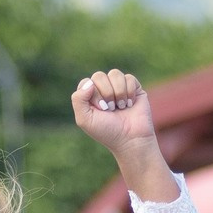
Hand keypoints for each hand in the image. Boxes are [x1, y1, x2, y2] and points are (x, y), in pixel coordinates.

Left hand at [73, 69, 179, 199]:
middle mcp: (103, 89)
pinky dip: (129, 92)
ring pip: (115, 74)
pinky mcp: (134, 87)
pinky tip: (130, 104)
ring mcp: (118, 87)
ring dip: (118, 92)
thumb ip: (78, 99)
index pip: (87, 82)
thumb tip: (89, 82)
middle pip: (99, 76)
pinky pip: (129, 78)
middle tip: (110, 109)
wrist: (130, 139)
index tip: (101, 109)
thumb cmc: (106, 131)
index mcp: (89, 96)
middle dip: (106, 93)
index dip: (93, 94)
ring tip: (121, 107)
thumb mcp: (85, 119)